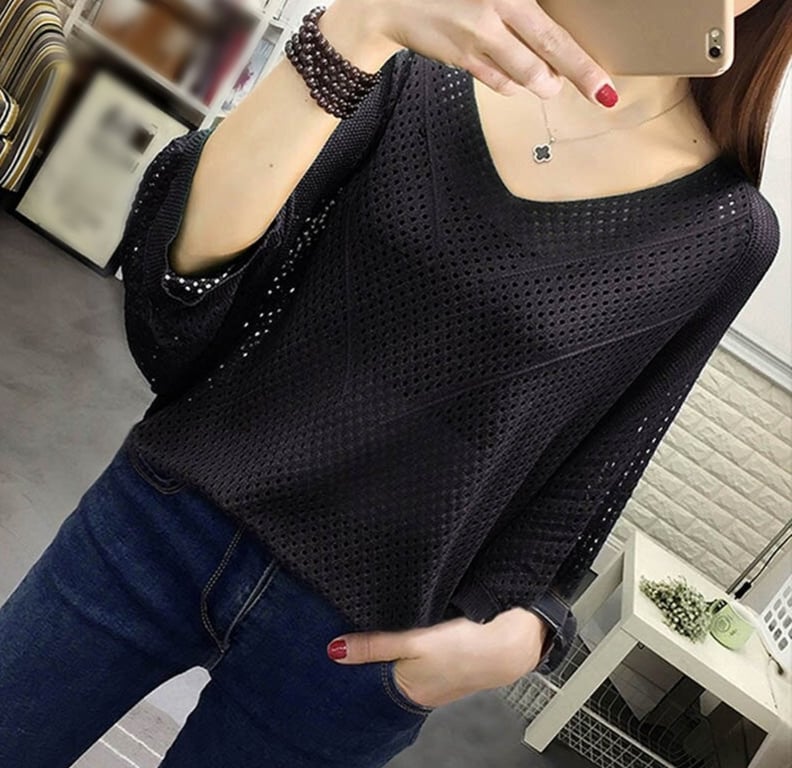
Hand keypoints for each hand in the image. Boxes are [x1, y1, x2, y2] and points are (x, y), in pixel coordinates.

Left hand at [326, 608, 547, 708]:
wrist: (511, 642)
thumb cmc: (466, 646)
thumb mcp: (414, 642)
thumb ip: (375, 646)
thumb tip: (335, 651)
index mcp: (409, 690)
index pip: (369, 676)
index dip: (354, 659)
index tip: (336, 641)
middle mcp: (420, 691)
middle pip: (384, 670)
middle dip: (371, 653)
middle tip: (355, 629)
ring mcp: (436, 679)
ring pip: (403, 662)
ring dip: (393, 647)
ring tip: (380, 627)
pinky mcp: (449, 665)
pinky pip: (421, 658)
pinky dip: (413, 648)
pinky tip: (413, 634)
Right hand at [357, 0, 615, 103]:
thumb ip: (519, 8)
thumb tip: (547, 32)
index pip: (555, 37)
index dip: (582, 66)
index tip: (604, 89)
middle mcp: (493, 18)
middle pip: (541, 67)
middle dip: (567, 81)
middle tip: (582, 85)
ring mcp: (476, 44)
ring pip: (521, 79)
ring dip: (539, 82)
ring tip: (545, 74)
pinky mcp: (462, 60)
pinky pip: (498, 83)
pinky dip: (512, 82)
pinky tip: (512, 69)